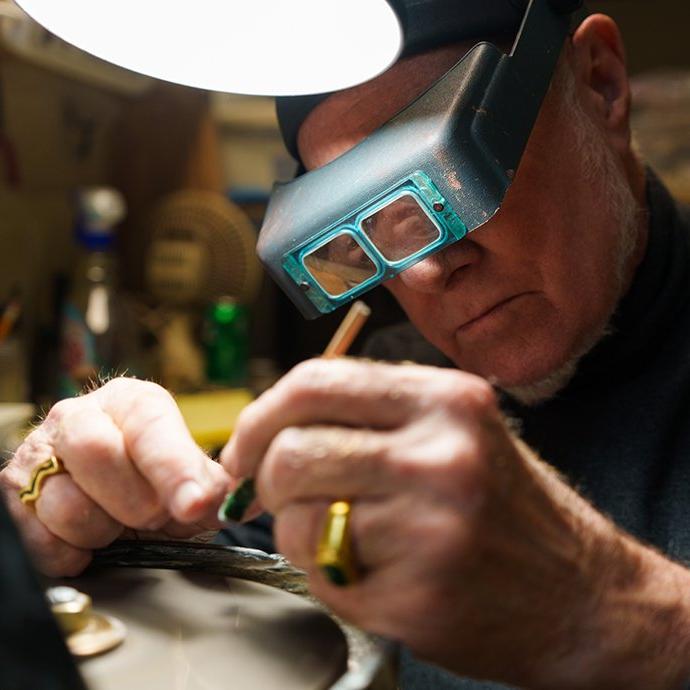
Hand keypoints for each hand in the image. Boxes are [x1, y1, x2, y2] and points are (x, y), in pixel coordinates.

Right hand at [1, 378, 229, 576]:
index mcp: (134, 403)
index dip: (174, 468)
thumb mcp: (191, 479)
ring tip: (118, 526)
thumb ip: (218, 488)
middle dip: (134, 502)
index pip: (151, 428)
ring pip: (64, 502)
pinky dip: (69, 552)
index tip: (195, 503)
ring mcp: (40, 451)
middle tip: (153, 518)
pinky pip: (35, 536)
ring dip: (103, 531)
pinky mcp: (13, 491)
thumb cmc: (154, 482)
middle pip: (97, 453)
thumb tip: (244, 502)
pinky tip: (88, 542)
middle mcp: (81, 416)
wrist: (108, 495)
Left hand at [221, 358, 689, 689]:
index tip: (243, 450)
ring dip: (297, 533)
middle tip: (277, 499)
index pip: (314, 381)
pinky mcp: (419, 596)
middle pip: (291, 452)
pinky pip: (323, 576)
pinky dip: (328, 576)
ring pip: (295, 519)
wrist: (580, 594)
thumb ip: (373, 416)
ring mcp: (431, 528)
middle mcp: (441, 454)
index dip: (259, 417)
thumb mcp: (456, 432)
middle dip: (265, 481)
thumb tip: (273, 423)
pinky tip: (372, 574)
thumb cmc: (504, 507)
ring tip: (339, 538)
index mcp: (445, 399)